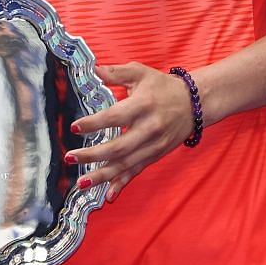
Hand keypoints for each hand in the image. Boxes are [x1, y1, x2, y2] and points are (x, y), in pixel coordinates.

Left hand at [65, 62, 198, 201]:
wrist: (195, 103)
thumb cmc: (162, 86)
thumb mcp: (140, 72)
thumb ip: (115, 72)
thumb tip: (92, 69)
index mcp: (143, 105)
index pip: (115, 117)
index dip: (94, 124)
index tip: (75, 128)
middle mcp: (149, 128)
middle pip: (119, 146)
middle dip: (93, 155)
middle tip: (70, 157)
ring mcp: (154, 145)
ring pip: (126, 164)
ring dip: (103, 175)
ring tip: (82, 182)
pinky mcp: (156, 154)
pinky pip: (137, 171)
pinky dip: (123, 183)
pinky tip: (109, 195)